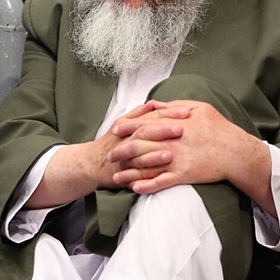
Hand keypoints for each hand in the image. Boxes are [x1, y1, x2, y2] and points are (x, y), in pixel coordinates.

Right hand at [27, 101, 179, 208]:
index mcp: (130, 124)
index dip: (169, 112)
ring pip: (139, 153)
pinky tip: (157, 176)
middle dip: (163, 130)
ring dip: (154, 154)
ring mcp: (124, 155)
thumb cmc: (113, 141)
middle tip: (181, 129)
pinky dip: (145, 174)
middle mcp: (127, 137)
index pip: (152, 115)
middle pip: (145, 131)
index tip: (187, 112)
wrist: (92, 163)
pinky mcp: (123, 172)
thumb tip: (156, 103)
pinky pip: (134, 173)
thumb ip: (140, 113)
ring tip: (170, 154)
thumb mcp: (123, 122)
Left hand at [108, 100, 267, 202]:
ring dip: (130, 172)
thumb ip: (176, 106)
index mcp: (175, 123)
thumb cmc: (220, 128)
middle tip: (110, 155)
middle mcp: (173, 140)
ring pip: (147, 165)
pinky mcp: (184, 174)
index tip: (116, 129)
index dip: (128, 126)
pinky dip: (147, 186)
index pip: (145, 123)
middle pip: (140, 144)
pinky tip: (135, 189)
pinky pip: (161, 182)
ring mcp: (177, 158)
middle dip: (122, 150)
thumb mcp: (200, 108)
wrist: (237, 152)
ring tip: (116, 178)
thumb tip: (158, 104)